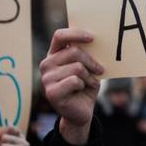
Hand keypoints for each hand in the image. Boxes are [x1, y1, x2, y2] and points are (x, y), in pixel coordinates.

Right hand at [39, 28, 103, 144]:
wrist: (81, 111)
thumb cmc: (85, 86)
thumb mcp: (87, 67)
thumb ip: (86, 54)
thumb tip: (95, 41)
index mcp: (54, 54)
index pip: (60, 36)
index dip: (76, 34)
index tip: (92, 38)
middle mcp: (47, 64)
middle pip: (74, 52)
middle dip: (91, 61)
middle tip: (99, 70)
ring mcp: (46, 78)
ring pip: (77, 67)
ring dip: (89, 76)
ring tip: (89, 82)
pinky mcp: (51, 92)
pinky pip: (75, 81)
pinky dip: (84, 85)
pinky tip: (82, 90)